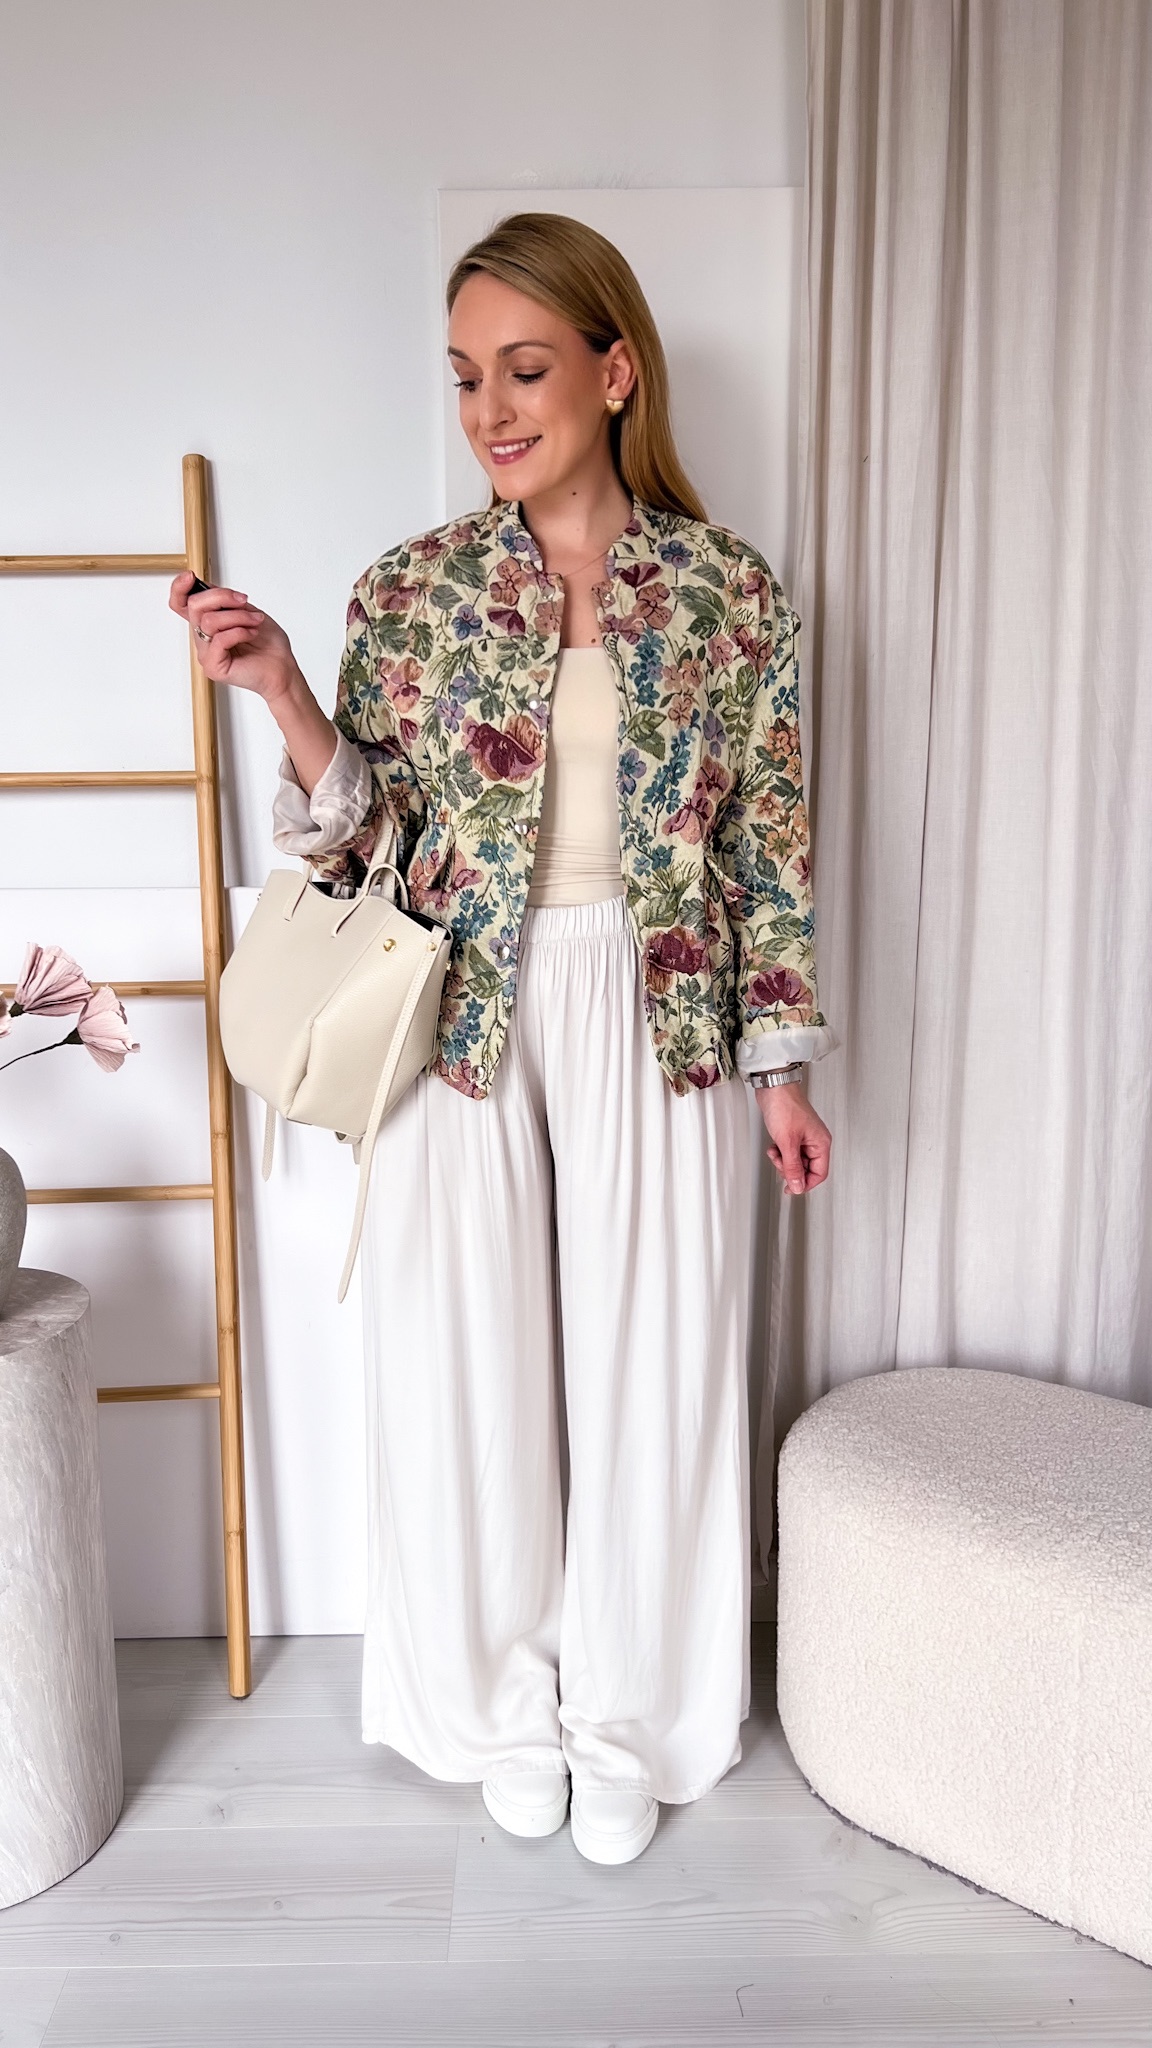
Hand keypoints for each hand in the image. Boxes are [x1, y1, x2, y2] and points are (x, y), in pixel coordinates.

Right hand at [168, 571, 297, 700]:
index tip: (190, 577)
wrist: (283, 667)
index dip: (179, 588)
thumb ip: (225, 600)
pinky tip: (251, 634)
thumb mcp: (246, 610)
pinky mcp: (213, 667)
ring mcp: (206, 653)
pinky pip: (219, 639)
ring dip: (238, 616)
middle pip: (194, 606)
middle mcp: (204, 638)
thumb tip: (210, 588)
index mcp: (208, 623)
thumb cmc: (268, 643)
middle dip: (222, 597)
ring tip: (255, 621)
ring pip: (209, 621)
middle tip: (243, 601)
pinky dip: (240, 632)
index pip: (180, 604)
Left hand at [755, 1081, 830, 1194]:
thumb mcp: (787, 1142)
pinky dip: (780, 1153)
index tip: (791, 1188)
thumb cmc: (785, 1106)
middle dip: (790, 1169)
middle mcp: (815, 1141)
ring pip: (796, 1161)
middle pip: (806, 1169)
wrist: (773, 1087)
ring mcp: (804, 1138)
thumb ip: (793, 1167)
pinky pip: (789, 1152)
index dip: (805, 1183)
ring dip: (783, 1161)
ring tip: (775, 1152)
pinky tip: (774, 1146)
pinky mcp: (794, 1134)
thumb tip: (798, 1186)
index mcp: (821, 1143)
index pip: (819, 1173)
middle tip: (780, 1163)